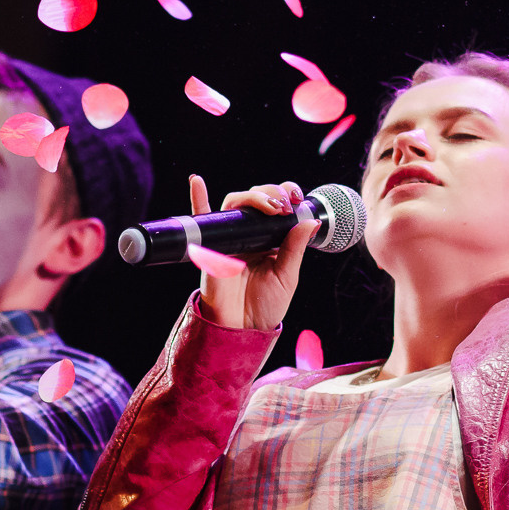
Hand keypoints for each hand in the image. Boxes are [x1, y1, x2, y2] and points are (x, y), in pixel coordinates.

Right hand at [188, 175, 314, 333]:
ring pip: (235, 202)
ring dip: (253, 196)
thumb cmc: (264, 304)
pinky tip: (197, 182)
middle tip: (283, 206)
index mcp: (269, 237)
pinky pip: (201, 220)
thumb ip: (296, 248)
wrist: (243, 328)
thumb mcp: (287, 275)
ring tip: (270, 206)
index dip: (286, 193)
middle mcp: (249, 233)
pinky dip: (198, 199)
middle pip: (256, 197)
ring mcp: (229, 237)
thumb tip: (311, 220)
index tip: (297, 197)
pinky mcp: (211, 246)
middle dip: (272, 193)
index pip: (276, 204)